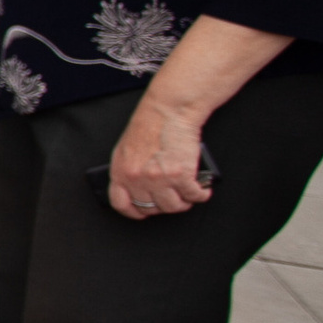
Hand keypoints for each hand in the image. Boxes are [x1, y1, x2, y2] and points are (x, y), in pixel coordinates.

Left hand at [108, 97, 213, 218]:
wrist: (167, 111)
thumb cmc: (149, 126)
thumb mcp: (126, 150)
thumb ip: (128, 171)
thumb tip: (136, 189)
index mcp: (121, 172)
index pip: (121, 204)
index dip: (135, 211)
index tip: (144, 211)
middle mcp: (137, 179)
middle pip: (151, 208)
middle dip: (164, 205)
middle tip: (172, 197)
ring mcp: (158, 179)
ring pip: (173, 206)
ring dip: (183, 202)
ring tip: (187, 194)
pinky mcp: (180, 175)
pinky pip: (193, 196)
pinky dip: (200, 194)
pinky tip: (201, 190)